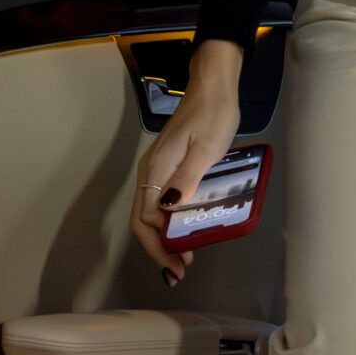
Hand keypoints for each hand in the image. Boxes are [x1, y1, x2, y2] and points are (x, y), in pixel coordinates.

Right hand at [129, 47, 241, 290]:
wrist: (213, 84)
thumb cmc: (213, 115)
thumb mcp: (206, 149)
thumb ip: (186, 179)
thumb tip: (167, 210)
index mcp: (157, 170)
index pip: (147, 219)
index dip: (159, 246)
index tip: (180, 265)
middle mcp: (150, 172)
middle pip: (142, 219)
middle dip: (157, 248)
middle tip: (179, 270)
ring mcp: (157, 167)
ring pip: (149, 211)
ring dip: (162, 237)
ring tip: (181, 255)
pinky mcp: (167, 163)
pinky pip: (159, 199)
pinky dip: (167, 220)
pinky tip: (183, 227)